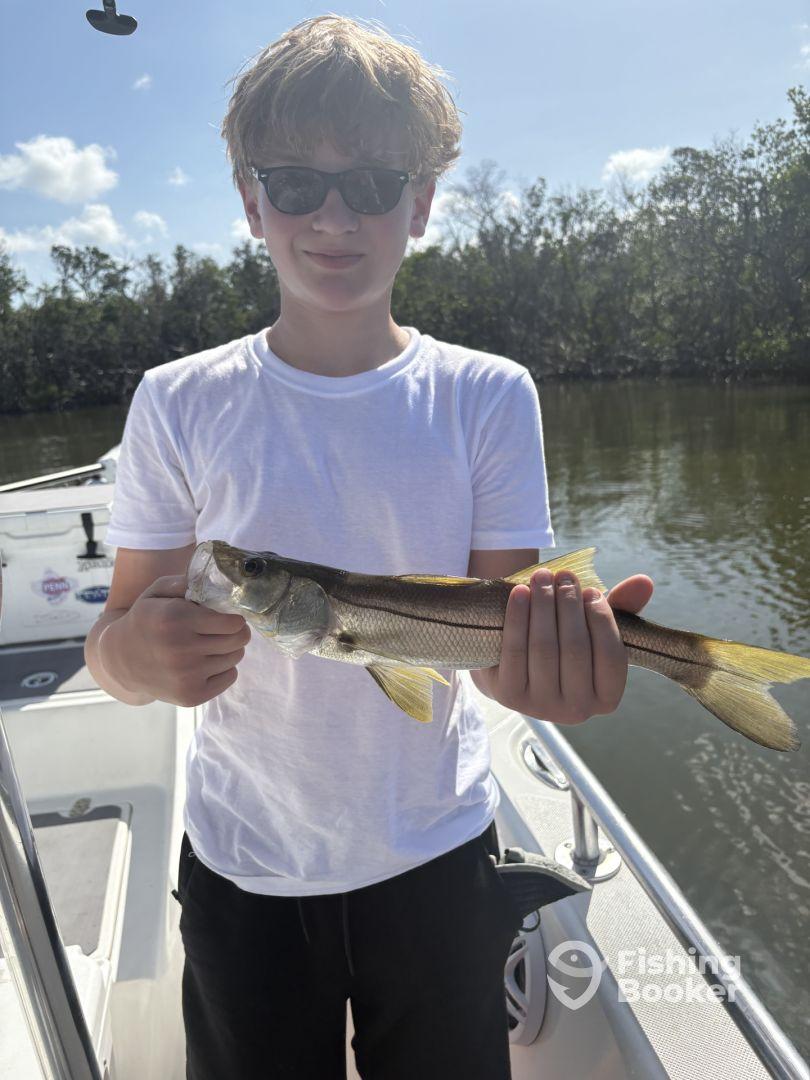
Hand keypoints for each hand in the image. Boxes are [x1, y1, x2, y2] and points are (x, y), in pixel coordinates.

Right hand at [100, 574, 250, 707]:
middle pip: (238, 640)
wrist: (121, 660)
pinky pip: (230, 677)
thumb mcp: (157, 592)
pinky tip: (204, 663)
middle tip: (225, 631)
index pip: (233, 622)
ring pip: (235, 658)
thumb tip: (214, 584)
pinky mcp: (191, 696)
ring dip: (229, 650)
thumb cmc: (146, 620)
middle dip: (236, 633)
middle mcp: (181, 649)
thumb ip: (184, 582)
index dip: (234, 618)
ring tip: (210, 645)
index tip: (227, 617)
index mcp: (175, 619)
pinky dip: (223, 669)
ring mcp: (186, 676)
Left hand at [472, 569, 653, 724]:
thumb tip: (644, 582)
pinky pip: (514, 651)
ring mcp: (540, 707)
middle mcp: (577, 710)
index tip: (591, 590)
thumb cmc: (565, 641)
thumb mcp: (593, 626)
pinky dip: (517, 617)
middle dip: (569, 605)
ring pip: (544, 648)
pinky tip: (520, 592)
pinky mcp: (508, 696)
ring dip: (543, 606)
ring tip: (542, 576)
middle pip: (575, 650)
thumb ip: (622, 607)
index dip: (602, 619)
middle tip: (564, 576)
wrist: (514, 660)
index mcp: (606, 697)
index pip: (612, 656)